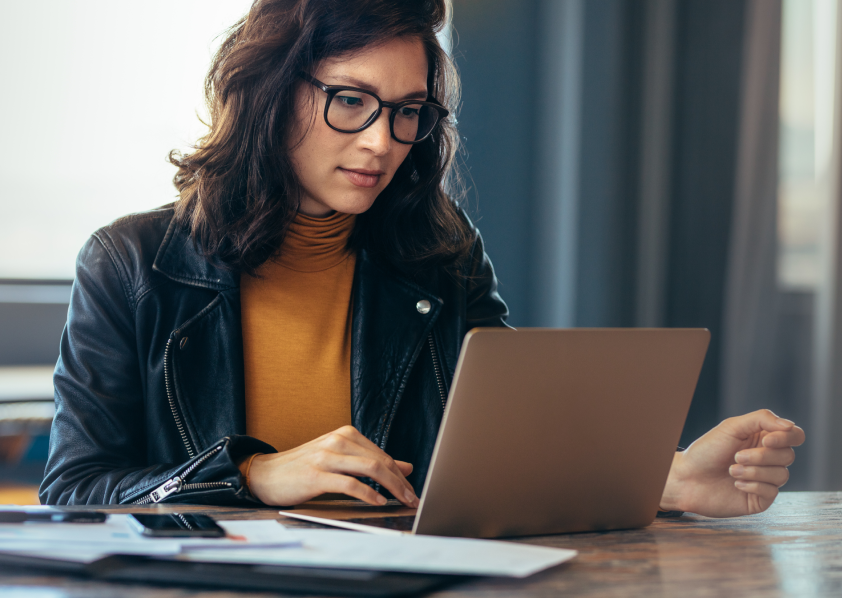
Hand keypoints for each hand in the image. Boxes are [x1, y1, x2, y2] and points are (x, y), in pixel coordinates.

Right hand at [246, 425, 418, 507]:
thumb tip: (406, 467)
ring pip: (370, 469)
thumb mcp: (340, 460)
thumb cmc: (304, 468)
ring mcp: (327, 456)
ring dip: (391, 487)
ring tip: (401, 501)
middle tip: (413, 499)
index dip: (401, 475)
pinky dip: (368, 493)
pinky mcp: (316, 475)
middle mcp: (338, 440)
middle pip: (380, 461)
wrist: (265, 474)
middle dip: (401, 482)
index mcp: (346, 435)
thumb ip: (370, 461)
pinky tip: (378, 501)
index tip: (412, 491)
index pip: (382, 455)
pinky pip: (349, 484)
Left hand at [660, 409, 804, 516]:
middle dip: (762, 456)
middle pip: (788, 455)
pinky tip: (736, 484)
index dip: (787, 438)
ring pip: (782, 474)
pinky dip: (753, 485)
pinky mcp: (760, 499)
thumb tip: (790, 426)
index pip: (794, 435)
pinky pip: (772, 492)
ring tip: (731, 470)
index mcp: (763, 439)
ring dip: (754, 471)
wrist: (686, 478)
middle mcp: (768, 459)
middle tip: (737, 456)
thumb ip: (761, 419)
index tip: (766, 441)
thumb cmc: (706, 450)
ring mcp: (765, 479)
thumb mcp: (732, 427)